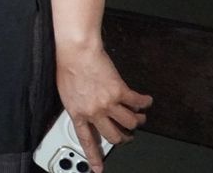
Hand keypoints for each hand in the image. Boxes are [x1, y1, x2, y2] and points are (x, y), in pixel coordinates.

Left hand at [55, 45, 152, 172]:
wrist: (76, 51)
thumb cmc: (68, 67)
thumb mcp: (66, 94)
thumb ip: (77, 107)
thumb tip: (85, 113)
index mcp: (78, 113)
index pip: (87, 140)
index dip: (95, 157)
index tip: (99, 169)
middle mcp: (94, 112)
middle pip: (115, 136)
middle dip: (124, 137)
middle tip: (127, 134)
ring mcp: (108, 103)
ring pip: (130, 122)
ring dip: (137, 121)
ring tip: (138, 116)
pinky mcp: (120, 91)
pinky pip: (138, 102)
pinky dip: (144, 102)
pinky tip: (146, 100)